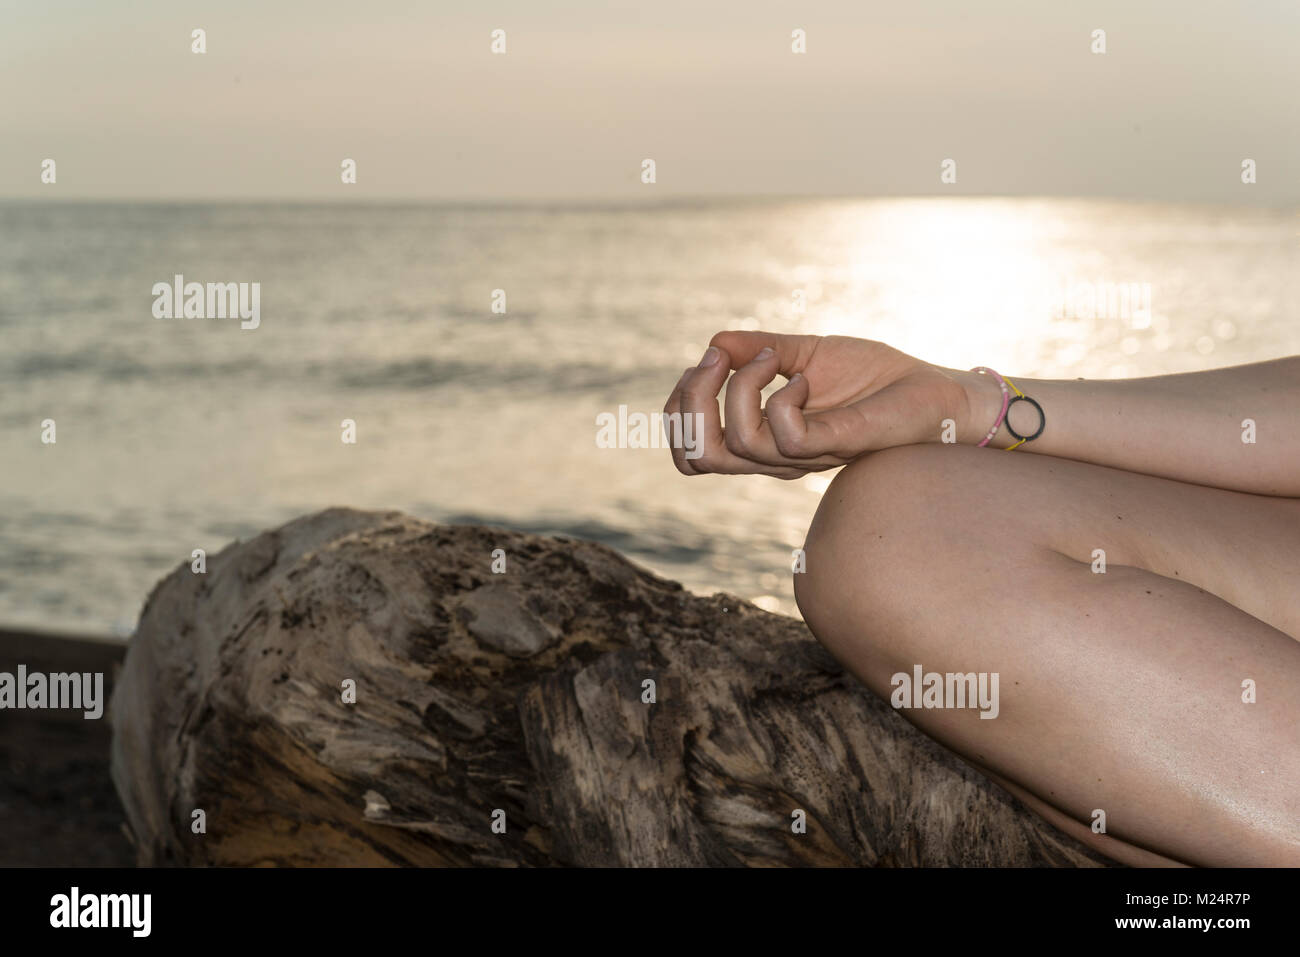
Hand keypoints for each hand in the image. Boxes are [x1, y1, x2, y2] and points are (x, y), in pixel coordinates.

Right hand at [663, 331, 977, 477]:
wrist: (934, 392)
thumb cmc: (876, 377)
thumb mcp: (808, 352)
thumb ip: (760, 348)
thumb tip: (713, 340)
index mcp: (762, 438)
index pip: (691, 449)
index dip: (679, 410)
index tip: (706, 360)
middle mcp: (775, 455)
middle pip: (698, 453)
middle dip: (692, 399)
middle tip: (717, 358)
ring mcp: (803, 455)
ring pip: (737, 442)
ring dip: (741, 386)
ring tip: (773, 358)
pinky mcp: (834, 446)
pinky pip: (785, 436)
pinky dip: (783, 397)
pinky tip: (806, 378)